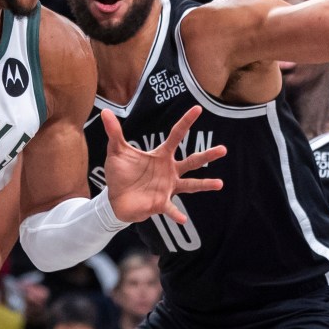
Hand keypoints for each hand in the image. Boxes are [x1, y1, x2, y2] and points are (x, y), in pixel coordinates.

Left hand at [102, 106, 226, 223]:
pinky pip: (171, 209)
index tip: (197, 109)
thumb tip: (105, 112)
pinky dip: (176, 214)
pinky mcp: (161, 203)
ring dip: (204, 184)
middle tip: (223, 149)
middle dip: (207, 156)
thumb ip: (114, 132)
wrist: (115, 198)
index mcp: (161, 156)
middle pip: (192, 161)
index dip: (186, 122)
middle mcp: (169, 171)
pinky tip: (183, 219)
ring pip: (190, 184)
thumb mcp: (116, 151)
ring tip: (219, 183)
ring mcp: (168, 187)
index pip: (176, 135)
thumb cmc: (120, 173)